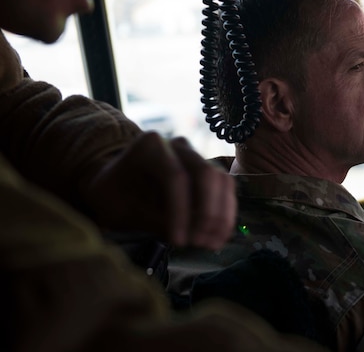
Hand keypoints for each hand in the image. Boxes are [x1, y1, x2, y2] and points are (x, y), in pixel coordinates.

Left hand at [83, 132, 236, 248]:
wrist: (114, 184)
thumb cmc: (111, 196)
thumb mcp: (120, 209)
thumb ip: (152, 220)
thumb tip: (189, 235)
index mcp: (150, 146)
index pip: (175, 176)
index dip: (181, 211)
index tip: (179, 241)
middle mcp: (178, 145)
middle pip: (205, 173)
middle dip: (206, 212)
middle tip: (200, 242)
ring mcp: (195, 155)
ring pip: (221, 180)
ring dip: (221, 214)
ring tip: (213, 243)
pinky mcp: (205, 169)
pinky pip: (224, 187)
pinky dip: (225, 212)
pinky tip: (219, 235)